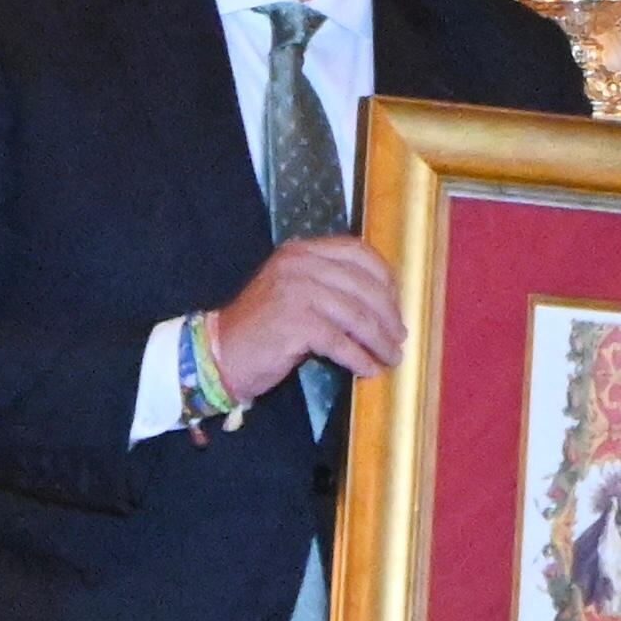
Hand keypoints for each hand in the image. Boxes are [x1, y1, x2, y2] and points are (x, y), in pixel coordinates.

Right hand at [207, 235, 403, 396]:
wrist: (221, 352)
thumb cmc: (264, 327)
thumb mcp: (295, 291)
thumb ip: (328, 284)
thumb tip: (380, 302)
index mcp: (302, 251)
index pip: (357, 252)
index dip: (385, 278)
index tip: (396, 303)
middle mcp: (300, 264)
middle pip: (363, 285)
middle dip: (388, 315)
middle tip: (399, 338)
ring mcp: (296, 291)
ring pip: (356, 315)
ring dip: (379, 340)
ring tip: (391, 357)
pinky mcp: (294, 323)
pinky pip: (340, 342)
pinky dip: (359, 358)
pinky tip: (368, 370)